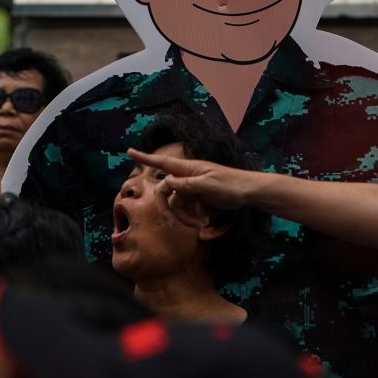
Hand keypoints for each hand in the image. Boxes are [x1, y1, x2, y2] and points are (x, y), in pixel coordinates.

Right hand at [127, 148, 250, 227]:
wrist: (248, 191)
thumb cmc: (230, 184)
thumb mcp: (208, 185)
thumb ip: (186, 184)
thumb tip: (166, 181)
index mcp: (188, 169)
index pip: (162, 162)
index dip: (145, 157)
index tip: (129, 151)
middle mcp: (187, 177)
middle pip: (166, 192)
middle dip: (169, 210)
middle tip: (174, 225)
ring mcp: (192, 187)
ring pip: (177, 204)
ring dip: (185, 217)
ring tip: (201, 224)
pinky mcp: (199, 197)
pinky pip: (187, 208)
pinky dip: (193, 217)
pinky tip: (205, 222)